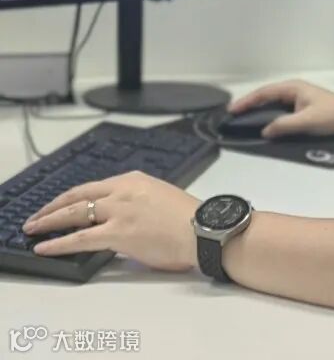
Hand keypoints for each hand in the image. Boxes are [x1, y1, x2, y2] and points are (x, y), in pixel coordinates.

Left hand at [21, 171, 199, 271]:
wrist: (206, 231)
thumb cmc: (191, 220)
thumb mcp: (161, 199)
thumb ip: (137, 204)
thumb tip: (119, 220)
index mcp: (136, 180)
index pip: (95, 187)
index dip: (73, 196)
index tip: (61, 203)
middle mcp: (124, 190)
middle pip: (79, 195)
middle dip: (53, 206)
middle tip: (37, 215)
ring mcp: (120, 210)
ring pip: (75, 213)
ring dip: (49, 220)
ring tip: (33, 228)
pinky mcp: (118, 232)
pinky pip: (80, 238)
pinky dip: (58, 242)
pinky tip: (45, 246)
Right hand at [228, 80, 333, 137]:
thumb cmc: (333, 115)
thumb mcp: (307, 121)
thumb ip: (284, 125)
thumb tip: (264, 131)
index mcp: (293, 88)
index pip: (264, 93)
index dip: (247, 101)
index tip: (232, 110)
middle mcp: (294, 91)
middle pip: (266, 97)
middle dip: (250, 105)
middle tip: (233, 116)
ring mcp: (298, 99)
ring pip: (273, 105)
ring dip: (259, 112)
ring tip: (244, 121)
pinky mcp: (303, 109)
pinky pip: (281, 111)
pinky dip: (270, 117)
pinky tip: (265, 126)